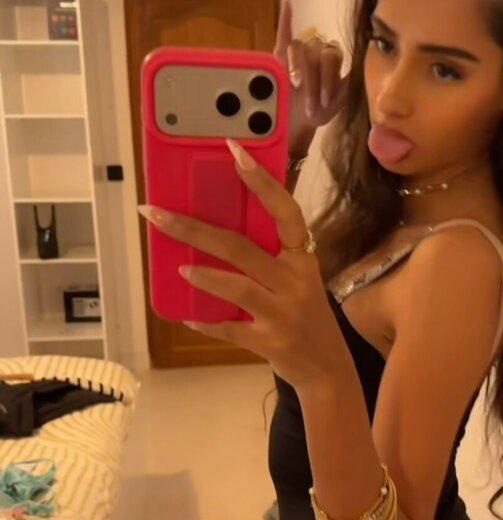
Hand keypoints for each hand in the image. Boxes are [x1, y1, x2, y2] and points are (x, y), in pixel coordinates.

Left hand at [138, 138, 351, 391]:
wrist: (328, 368)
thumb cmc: (305, 315)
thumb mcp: (297, 279)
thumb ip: (268, 256)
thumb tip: (212, 230)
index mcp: (302, 258)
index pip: (285, 211)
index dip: (261, 182)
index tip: (234, 151)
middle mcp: (295, 282)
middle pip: (242, 247)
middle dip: (194, 228)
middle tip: (157, 214)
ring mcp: (283, 313)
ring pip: (238, 287)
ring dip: (205, 276)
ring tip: (179, 266)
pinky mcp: (270, 342)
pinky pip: (231, 328)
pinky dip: (206, 322)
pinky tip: (187, 315)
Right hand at [274, 0, 350, 157]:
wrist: (298, 121)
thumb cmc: (319, 111)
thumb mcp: (338, 103)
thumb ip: (350, 84)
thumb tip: (365, 64)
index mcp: (333, 60)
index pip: (332, 60)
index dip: (328, 81)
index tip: (325, 103)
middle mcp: (317, 50)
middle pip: (317, 54)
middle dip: (314, 82)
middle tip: (311, 105)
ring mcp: (299, 51)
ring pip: (299, 49)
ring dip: (298, 68)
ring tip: (295, 86)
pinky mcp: (280, 53)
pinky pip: (284, 31)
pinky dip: (286, 17)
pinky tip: (289, 2)